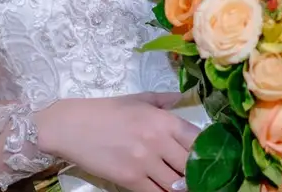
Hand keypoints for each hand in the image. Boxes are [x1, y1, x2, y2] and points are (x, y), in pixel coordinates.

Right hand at [36, 92, 199, 191]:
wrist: (72, 126)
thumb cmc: (106, 111)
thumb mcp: (139, 99)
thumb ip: (165, 101)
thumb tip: (184, 98)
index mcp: (163, 120)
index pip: (197, 140)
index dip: (206, 151)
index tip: (209, 156)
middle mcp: (158, 141)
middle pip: (190, 165)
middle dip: (196, 172)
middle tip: (199, 175)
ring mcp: (144, 163)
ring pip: (176, 184)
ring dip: (182, 186)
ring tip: (184, 185)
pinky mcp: (130, 180)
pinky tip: (166, 190)